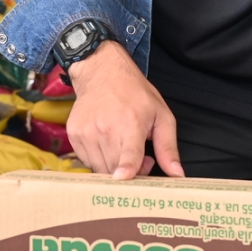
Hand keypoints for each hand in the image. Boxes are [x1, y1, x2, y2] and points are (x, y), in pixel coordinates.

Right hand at [64, 41, 183, 178]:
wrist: (102, 73)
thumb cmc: (134, 94)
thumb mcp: (161, 115)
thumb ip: (168, 147)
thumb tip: (177, 175)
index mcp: (130, 124)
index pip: (128, 153)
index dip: (127, 168)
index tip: (122, 177)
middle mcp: (105, 128)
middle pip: (115, 169)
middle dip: (130, 173)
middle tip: (140, 157)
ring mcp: (86, 132)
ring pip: (100, 168)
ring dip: (112, 166)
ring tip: (122, 147)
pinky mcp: (74, 134)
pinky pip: (87, 160)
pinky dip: (98, 159)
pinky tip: (106, 143)